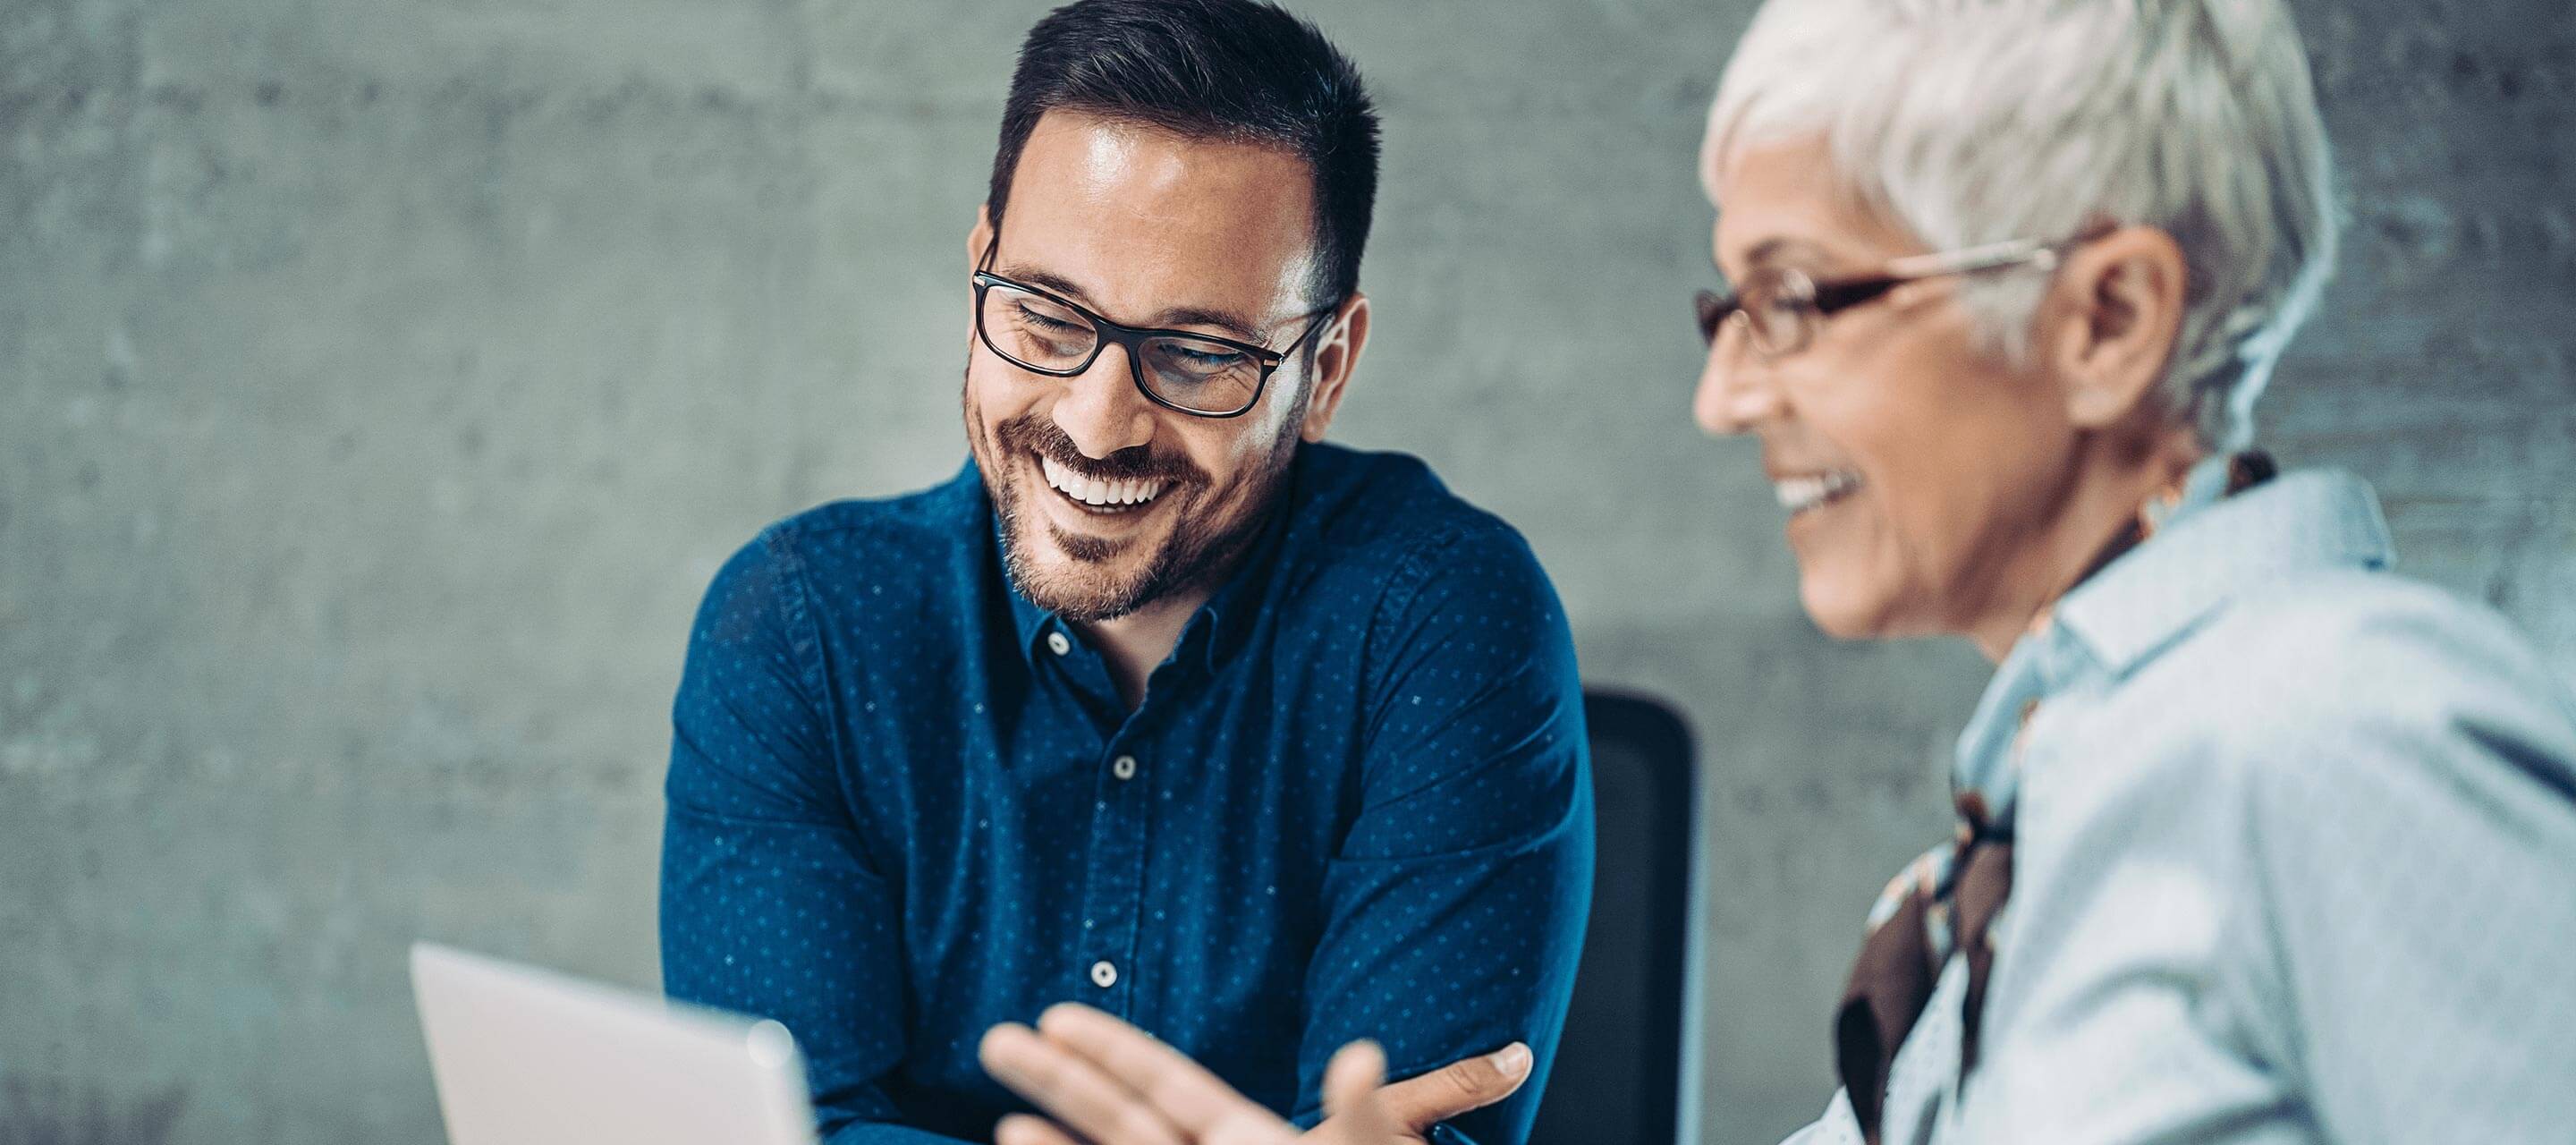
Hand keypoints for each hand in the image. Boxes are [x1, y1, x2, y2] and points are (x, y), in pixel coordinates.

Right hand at [978, 1003, 1531, 1144]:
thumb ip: (1362, 1113)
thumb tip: (1364, 1052)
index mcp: (1246, 1136)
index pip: (1165, 1080)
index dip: (1111, 1048)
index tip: (1056, 1015)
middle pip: (1116, 1113)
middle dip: (1058, 1079)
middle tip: (994, 1037)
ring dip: (1055, 1140)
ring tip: (1001, 1116)